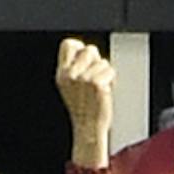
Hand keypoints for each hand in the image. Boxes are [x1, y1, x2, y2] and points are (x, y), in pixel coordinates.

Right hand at [54, 35, 114, 150]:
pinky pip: (110, 71)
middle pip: (89, 49)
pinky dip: (112, 81)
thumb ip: (75, 68)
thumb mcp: (71, 86)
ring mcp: (84, 79)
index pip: (68, 44)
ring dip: (105, 74)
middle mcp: (71, 75)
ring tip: (99, 89)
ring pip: (102, 61)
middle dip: (96, 61)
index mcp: (62, 74)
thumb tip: (88, 50)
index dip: (80, 48)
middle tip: (96, 78)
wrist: (88, 130)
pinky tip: (105, 92)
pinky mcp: (97, 84)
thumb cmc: (83, 110)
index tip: (86, 60)